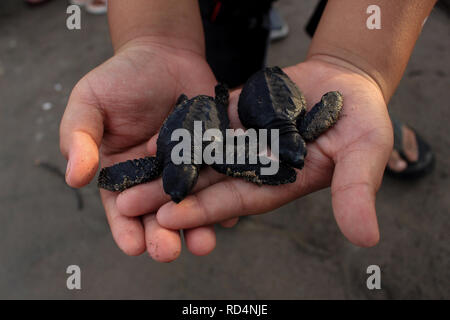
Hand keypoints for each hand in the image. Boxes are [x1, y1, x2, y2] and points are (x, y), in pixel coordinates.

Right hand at [60, 39, 236, 260]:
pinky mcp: (212, 156)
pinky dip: (225, 197)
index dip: (125, 229)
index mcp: (121, 175)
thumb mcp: (90, 103)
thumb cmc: (120, 79)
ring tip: (203, 244)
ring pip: (192, 205)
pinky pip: (219, 180)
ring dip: (198, 226)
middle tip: (169, 252)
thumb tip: (75, 177)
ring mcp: (186, 170)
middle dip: (163, 236)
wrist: (163, 55)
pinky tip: (232, 213)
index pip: (121, 210)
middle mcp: (155, 179)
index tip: (133, 246)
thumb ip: (80, 138)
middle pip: (158, 215)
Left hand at [118, 56, 392, 247]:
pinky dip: (178, 131)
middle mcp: (254, 166)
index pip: (236, 201)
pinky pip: (202, 124)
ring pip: (197, 156)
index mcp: (278, 182)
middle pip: (207, 183)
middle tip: (128, 204)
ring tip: (125, 174)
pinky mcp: (232, 114)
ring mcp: (240, 139)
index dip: (204, 210)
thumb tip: (366, 239)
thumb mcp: (364, 152)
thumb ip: (356, 190)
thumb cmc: (363, 118)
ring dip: (164, 166)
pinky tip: (148, 138)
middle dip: (169, 194)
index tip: (168, 218)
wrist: (347, 80)